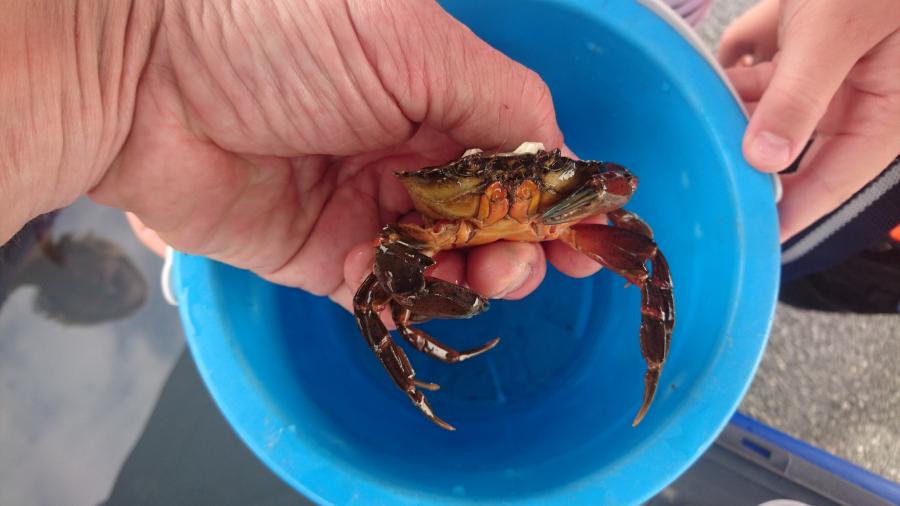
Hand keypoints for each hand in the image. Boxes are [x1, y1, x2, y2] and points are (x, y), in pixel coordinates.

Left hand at [89, 0, 603, 310]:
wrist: (144, 74)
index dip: (556, 198)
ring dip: (474, 278)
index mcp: (435, 92)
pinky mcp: (318, 254)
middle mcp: (405, 150)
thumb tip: (556, 153)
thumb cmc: (279, 32)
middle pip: (488, 218)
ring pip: (443, 262)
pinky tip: (415, 292)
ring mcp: (363, 206)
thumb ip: (498, 99)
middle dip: (520, 247)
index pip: (517, 154)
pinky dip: (408, 299)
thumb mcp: (414, 41)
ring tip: (483, 278)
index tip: (589, 237)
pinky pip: (381, 291)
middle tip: (523, 264)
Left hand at [718, 0, 899, 240]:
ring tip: (698, 116)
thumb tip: (764, 160)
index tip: (746, 239)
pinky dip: (742, 59)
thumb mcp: (836, 34)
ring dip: (739, 106)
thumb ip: (800, 99)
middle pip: (794, 143)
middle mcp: (860, 93)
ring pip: (775, 101)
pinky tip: (718, 64)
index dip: (788, 212)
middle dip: (748, 152)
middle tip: (699, 172)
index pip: (831, 182)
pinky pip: (767, 55)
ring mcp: (835, 61)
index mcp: (885, 112)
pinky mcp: (812, 29)